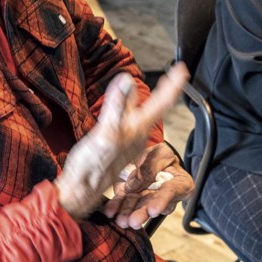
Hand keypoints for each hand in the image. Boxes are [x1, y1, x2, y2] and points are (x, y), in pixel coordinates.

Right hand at [54, 63, 188, 220]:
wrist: (79, 191)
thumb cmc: (91, 167)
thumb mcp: (104, 133)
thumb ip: (117, 106)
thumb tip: (126, 79)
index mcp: (137, 129)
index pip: (162, 102)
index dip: (173, 85)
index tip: (182, 69)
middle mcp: (137, 134)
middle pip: (158, 107)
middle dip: (167, 89)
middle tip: (175, 74)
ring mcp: (129, 140)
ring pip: (146, 114)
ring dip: (154, 98)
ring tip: (159, 86)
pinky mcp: (118, 144)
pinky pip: (132, 120)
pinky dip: (135, 107)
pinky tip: (131, 106)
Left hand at [103, 142, 193, 228]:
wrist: (150, 155)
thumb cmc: (160, 154)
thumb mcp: (159, 153)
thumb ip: (149, 167)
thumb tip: (133, 185)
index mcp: (180, 183)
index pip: (172, 192)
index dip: (162, 201)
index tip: (154, 211)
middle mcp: (164, 195)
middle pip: (153, 204)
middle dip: (142, 213)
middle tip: (133, 221)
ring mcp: (148, 198)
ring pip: (137, 206)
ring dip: (128, 213)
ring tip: (121, 220)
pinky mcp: (133, 197)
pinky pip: (125, 202)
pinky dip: (117, 206)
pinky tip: (111, 211)